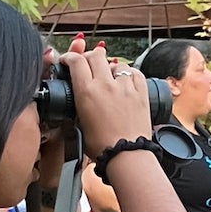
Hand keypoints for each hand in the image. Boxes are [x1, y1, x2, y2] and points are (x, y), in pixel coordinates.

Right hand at [66, 41, 153, 158]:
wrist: (126, 155)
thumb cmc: (102, 146)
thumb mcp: (80, 123)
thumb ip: (79, 103)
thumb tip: (79, 94)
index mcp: (86, 91)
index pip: (76, 61)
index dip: (70, 57)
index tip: (69, 60)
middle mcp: (105, 84)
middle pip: (96, 56)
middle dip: (90, 57)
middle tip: (89, 64)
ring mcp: (125, 86)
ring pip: (117, 63)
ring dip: (111, 67)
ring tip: (110, 77)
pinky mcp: (141, 92)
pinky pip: (135, 72)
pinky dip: (129, 74)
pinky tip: (126, 80)